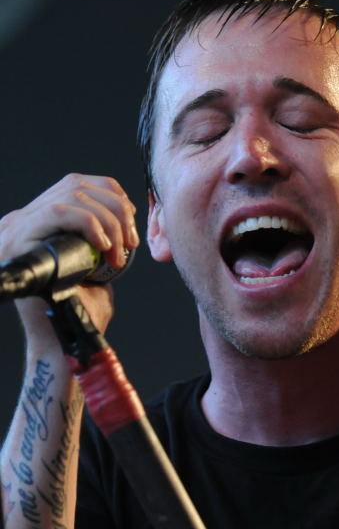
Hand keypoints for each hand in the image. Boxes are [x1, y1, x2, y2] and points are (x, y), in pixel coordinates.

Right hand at [0, 174, 137, 335]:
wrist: (65, 345)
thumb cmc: (83, 311)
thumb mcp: (95, 266)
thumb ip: (101, 239)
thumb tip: (123, 217)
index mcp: (39, 223)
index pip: (75, 184)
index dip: (110, 194)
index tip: (131, 220)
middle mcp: (22, 221)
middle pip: (75, 185)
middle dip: (115, 208)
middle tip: (130, 241)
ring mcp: (17, 230)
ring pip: (70, 196)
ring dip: (108, 221)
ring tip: (120, 252)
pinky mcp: (18, 242)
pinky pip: (58, 213)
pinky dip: (89, 224)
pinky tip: (104, 248)